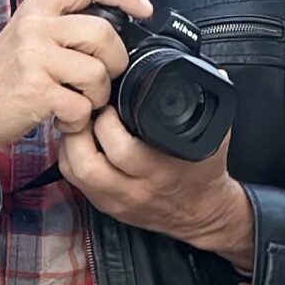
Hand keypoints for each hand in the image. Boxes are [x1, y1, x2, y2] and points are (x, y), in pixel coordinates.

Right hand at [0, 0, 153, 199]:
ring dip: (96, 97)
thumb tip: (109, 32)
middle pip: (103, 33)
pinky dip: (78, 120)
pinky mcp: (36, 91)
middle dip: (114, 62)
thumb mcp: (25, 38)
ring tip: (77, 103)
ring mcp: (34, 57)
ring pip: (97, 73)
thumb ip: (60, 27)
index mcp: (36, 8)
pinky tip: (62, 120)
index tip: (144, 9)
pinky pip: (81, 105)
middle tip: (102, 80)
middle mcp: (35, 26)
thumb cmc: (1, 81)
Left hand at [54, 106, 254, 269]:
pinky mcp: (106, 206)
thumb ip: (209, 105)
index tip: (109, 101)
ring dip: (70, 142)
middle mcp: (134, 189)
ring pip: (76, 172)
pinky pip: (75, 181)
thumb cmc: (204, 173)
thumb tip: (213, 70)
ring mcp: (116, 200)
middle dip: (80, 129)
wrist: (202, 214)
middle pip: (87, 163)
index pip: (121, 149)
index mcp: (160, 171)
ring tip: (80, 121)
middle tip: (86, 109)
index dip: (107, 120)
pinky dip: (70, 157)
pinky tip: (78, 140)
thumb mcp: (214, 138)